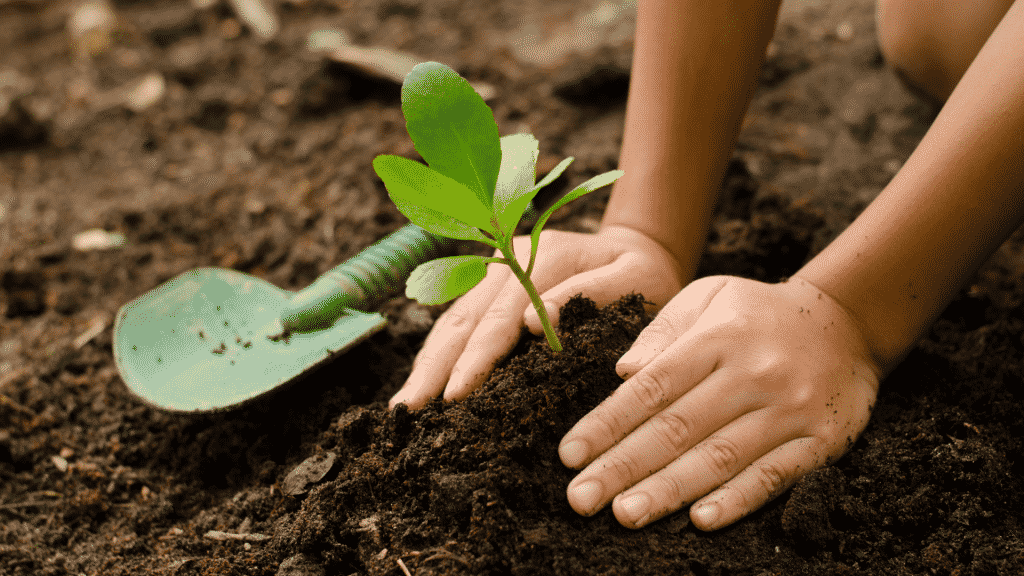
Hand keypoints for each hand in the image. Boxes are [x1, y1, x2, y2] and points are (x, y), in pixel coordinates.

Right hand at [389, 225, 684, 409]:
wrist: (638, 248)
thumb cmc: (644, 273)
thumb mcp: (635, 279)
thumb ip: (589, 294)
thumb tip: (533, 323)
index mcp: (543, 257)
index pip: (500, 317)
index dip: (476, 359)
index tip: (455, 395)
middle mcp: (508, 259)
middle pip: (463, 319)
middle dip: (434, 368)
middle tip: (409, 412)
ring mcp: (494, 270)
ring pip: (452, 320)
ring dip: (427, 364)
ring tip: (404, 406)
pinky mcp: (490, 286)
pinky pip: (457, 322)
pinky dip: (438, 354)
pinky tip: (423, 384)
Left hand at [558, 275, 881, 530]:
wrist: (848, 322)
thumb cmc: (758, 313)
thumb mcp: (709, 296)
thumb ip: (662, 331)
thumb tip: (622, 373)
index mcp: (717, 338)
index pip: (652, 387)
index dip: (607, 424)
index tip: (569, 454)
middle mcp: (752, 374)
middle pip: (678, 428)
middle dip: (623, 466)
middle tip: (581, 499)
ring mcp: (790, 409)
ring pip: (720, 457)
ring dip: (669, 490)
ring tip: (625, 514)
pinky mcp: (822, 439)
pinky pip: (775, 475)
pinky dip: (739, 500)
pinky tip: (702, 520)